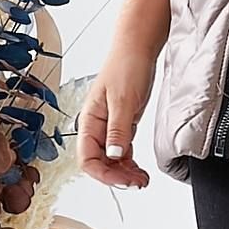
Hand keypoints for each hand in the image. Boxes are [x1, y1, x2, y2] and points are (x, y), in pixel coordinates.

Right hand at [76, 45, 154, 190]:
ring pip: (112, 158)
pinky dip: (129, 161)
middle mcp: (97, 126)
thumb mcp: (123, 99)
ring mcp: (110, 125)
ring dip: (124, 172)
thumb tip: (114, 156)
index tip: (123, 180)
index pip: (87, 159)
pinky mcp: (123, 121)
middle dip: (116, 176)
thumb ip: (118, 129)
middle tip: (137, 183)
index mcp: (89, 121)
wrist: (139, 45)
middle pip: (99, 163)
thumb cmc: (126, 64)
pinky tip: (139, 167)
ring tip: (141, 179)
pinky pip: (122, 149)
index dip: (103, 174)